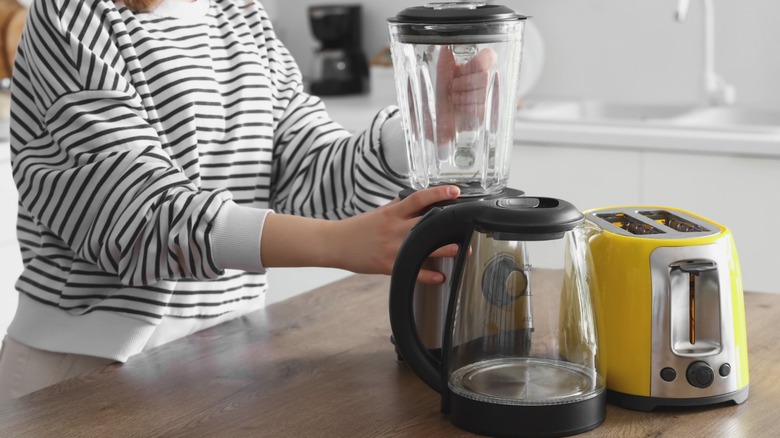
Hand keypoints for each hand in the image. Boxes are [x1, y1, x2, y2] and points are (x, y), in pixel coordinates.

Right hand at [329, 185, 460, 283]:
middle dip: (447, 224)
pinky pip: (411, 270)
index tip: (455, 190)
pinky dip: (427, 276)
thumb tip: (417, 199)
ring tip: (459, 249)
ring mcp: (391, 247)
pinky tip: (440, 277)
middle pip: (425, 223)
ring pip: (421, 247)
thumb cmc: (357, 228)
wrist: (335, 243)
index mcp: (392, 213)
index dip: (438, 193)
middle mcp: (394, 228)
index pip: (419, 198)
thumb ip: (398, 207)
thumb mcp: (378, 212)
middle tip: (466, 224)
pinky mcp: (387, 265)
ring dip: (442, 249)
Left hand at [435, 47, 497, 146]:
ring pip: (482, 92)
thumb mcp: (440, 76)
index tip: (464, 69)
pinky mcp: (483, 114)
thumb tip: (447, 46)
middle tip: (454, 87)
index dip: (481, 61)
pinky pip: (480, 108)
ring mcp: (484, 98)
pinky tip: (458, 108)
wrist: (436, 118)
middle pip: (485, 75)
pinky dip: (465, 107)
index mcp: (472, 67)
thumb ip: (445, 60)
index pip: (490, 56)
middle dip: (465, 82)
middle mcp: (481, 81)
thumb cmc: (440, 95)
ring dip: (463, 96)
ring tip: (454, 99)